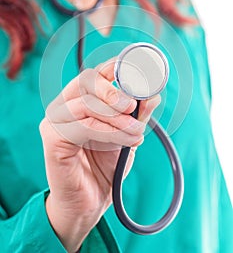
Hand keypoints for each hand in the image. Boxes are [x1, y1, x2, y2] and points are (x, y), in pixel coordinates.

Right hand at [39, 57, 160, 251]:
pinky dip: (108, 132)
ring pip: (86, 105)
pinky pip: (82, 126)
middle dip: (114, 92)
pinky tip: (124, 142)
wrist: (91, 201)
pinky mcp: (51, 138)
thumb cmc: (106, 165)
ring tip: (136, 132)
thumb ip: (137, 115)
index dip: (114, 67)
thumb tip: (153, 94)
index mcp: (80, 99)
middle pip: (86, 81)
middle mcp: (64, 105)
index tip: (136, 71)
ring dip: (117, 119)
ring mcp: (55, 120)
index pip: (95, 74)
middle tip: (133, 107)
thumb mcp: (128, 135)